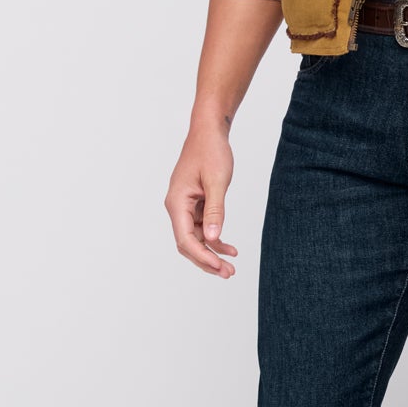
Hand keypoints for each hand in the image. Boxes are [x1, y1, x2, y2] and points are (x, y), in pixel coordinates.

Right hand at [165, 124, 238, 277]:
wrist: (209, 132)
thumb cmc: (211, 152)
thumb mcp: (217, 181)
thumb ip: (215, 210)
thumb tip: (212, 238)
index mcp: (177, 202)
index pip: (185, 239)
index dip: (202, 256)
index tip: (219, 267)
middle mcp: (177, 207)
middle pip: (188, 244)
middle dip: (206, 260)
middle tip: (228, 273)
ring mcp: (185, 206)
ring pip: (196, 238)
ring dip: (212, 253)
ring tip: (230, 266)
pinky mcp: (195, 204)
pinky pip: (202, 228)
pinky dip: (215, 238)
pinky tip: (229, 248)